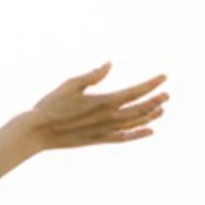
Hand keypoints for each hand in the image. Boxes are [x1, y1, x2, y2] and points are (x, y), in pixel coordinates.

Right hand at [21, 62, 167, 150]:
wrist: (37, 132)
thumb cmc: (50, 105)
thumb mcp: (70, 84)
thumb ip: (93, 75)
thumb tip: (109, 64)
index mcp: (103, 102)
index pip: (135, 92)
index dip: (151, 84)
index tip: (163, 77)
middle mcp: (108, 118)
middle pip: (140, 109)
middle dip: (156, 101)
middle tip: (167, 94)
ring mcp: (105, 131)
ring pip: (135, 123)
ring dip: (150, 115)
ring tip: (161, 109)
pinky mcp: (99, 140)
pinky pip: (125, 138)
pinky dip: (139, 134)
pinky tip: (149, 131)